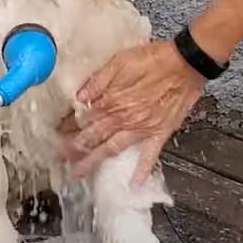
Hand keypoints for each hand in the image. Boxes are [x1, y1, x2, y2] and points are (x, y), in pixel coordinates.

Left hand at [61, 39, 204, 184]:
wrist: (186, 63)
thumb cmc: (154, 58)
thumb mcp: (120, 60)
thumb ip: (98, 80)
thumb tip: (79, 96)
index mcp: (112, 99)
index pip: (83, 115)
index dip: (68, 124)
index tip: (57, 131)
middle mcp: (123, 117)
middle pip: (92, 135)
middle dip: (73, 147)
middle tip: (59, 157)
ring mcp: (141, 127)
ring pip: (112, 148)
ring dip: (94, 161)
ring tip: (79, 172)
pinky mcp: (159, 132)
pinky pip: (149, 155)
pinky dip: (142, 170)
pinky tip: (134, 183)